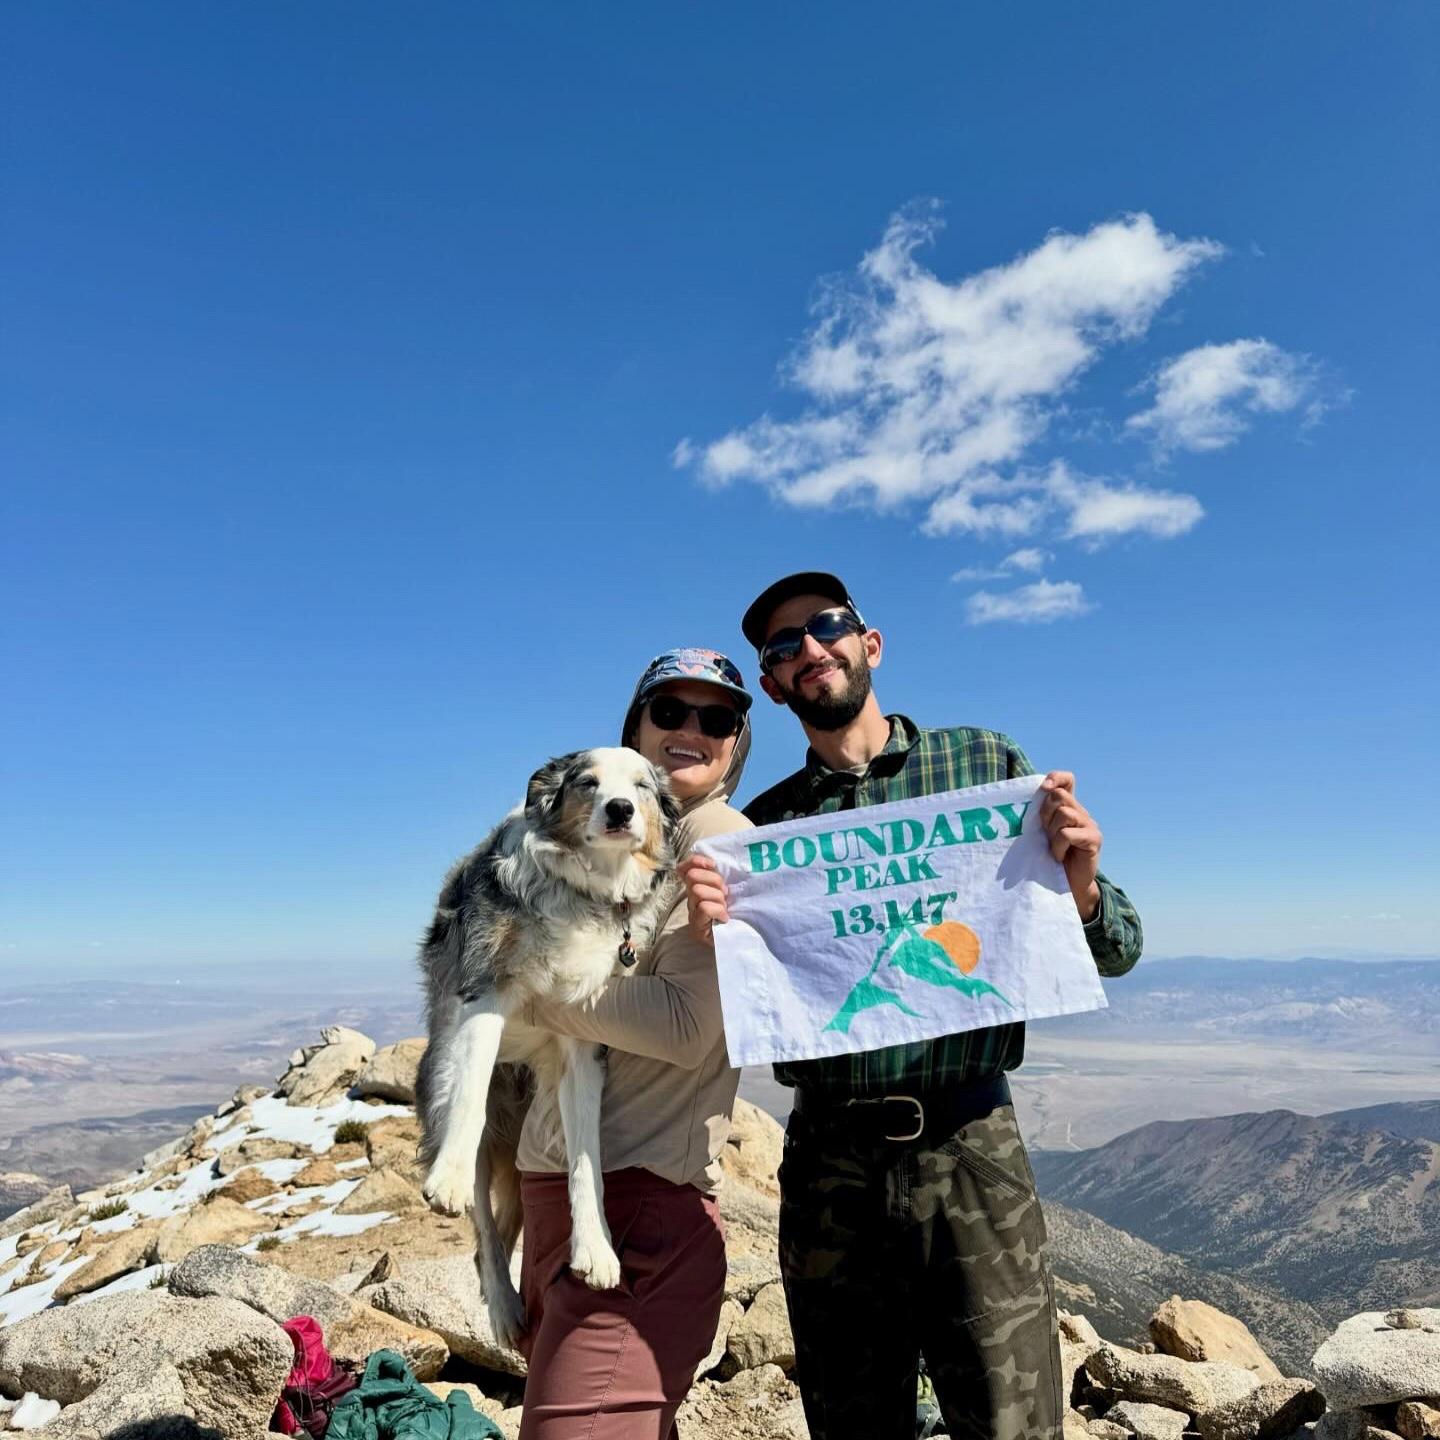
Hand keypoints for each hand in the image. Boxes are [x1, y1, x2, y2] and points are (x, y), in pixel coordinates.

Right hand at [679, 853, 729, 946]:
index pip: (687, 867)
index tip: (712, 864)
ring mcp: (692, 913)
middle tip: (725, 894)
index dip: (697, 861)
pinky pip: (704, 908)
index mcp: (699, 887)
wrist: (738, 942)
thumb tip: (716, 864)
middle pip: (693, 876)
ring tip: (725, 907)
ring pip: (697, 891)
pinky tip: (724, 918)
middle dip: (714, 881)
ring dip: (716, 898)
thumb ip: (721, 879)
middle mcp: (691, 899)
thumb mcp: (730, 892)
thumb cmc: (736, 915)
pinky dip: (717, 910)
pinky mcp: (696, 928)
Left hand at [1039, 771, 1102, 922]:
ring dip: (1052, 833)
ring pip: (1064, 813)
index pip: (1067, 780)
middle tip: (1045, 834)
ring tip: (1054, 848)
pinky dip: (1058, 846)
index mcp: (1068, 808)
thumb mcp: (1042, 832)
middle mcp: (1081, 813)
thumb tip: (1024, 797)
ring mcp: (1090, 826)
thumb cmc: (1049, 859)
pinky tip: (1059, 856)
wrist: (1067, 886)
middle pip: (1059, 796)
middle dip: (1046, 814)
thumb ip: (1040, 815)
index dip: (1056, 778)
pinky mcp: (1094, 840)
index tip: (1043, 787)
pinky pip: (1067, 834)